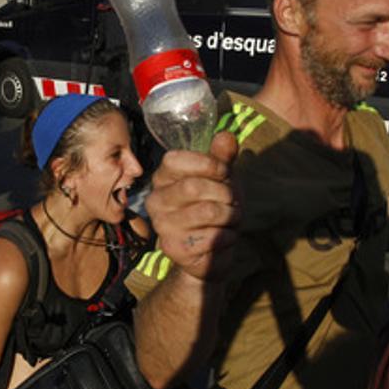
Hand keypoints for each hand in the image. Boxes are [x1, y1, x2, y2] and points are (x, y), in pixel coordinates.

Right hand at [145, 131, 241, 282]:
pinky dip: (228, 237)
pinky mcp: (174, 249)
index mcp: (162, 178)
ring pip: (208, 212)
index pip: (175, 160)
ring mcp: (162, 226)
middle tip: (233, 201)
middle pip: (194, 186)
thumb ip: (222, 158)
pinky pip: (212, 237)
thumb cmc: (215, 207)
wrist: (212, 251)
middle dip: (225, 193)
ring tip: (231, 219)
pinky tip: (224, 238)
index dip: (207, 163)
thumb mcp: (222, 179)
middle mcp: (156, 201)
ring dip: (231, 216)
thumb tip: (226, 136)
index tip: (224, 171)